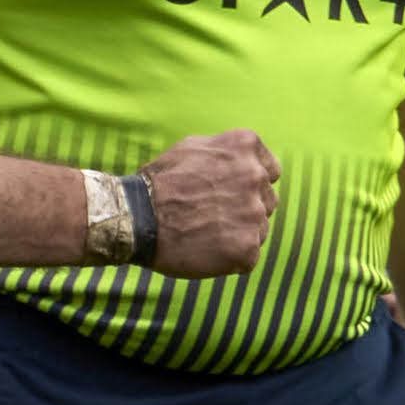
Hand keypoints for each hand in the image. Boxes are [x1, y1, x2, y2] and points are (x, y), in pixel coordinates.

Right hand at [140, 132, 281, 276]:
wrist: (134, 218)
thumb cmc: (158, 183)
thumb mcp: (193, 147)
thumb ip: (229, 153)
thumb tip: (250, 161)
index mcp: (244, 147)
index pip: (270, 171)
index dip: (250, 185)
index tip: (229, 193)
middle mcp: (255, 176)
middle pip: (267, 201)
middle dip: (245, 209)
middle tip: (210, 215)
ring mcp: (253, 213)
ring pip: (259, 229)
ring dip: (239, 233)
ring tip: (204, 232)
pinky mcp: (247, 247)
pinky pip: (248, 256)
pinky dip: (230, 258)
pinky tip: (205, 249)